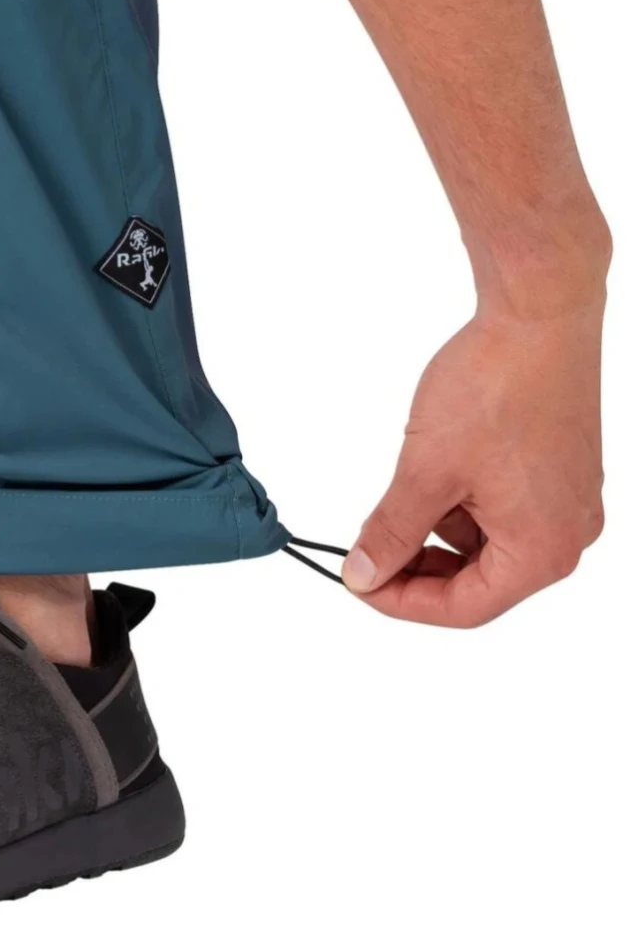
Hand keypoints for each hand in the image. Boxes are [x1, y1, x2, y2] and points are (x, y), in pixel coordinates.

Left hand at [343, 299, 604, 625]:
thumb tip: (362, 575)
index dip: (403, 602)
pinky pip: (503, 510)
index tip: (357, 582)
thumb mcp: (426, 472)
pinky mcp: (560, 474)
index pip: (466, 608)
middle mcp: (568, 535)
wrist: (538, 317)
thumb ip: (392, 532)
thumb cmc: (496, 390)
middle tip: (366, 548)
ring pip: (487, 544)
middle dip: (418, 566)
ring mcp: (569, 504)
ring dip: (436, 529)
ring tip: (408, 484)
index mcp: (543, 550)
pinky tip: (437, 466)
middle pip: (481, 582)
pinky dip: (461, 502)